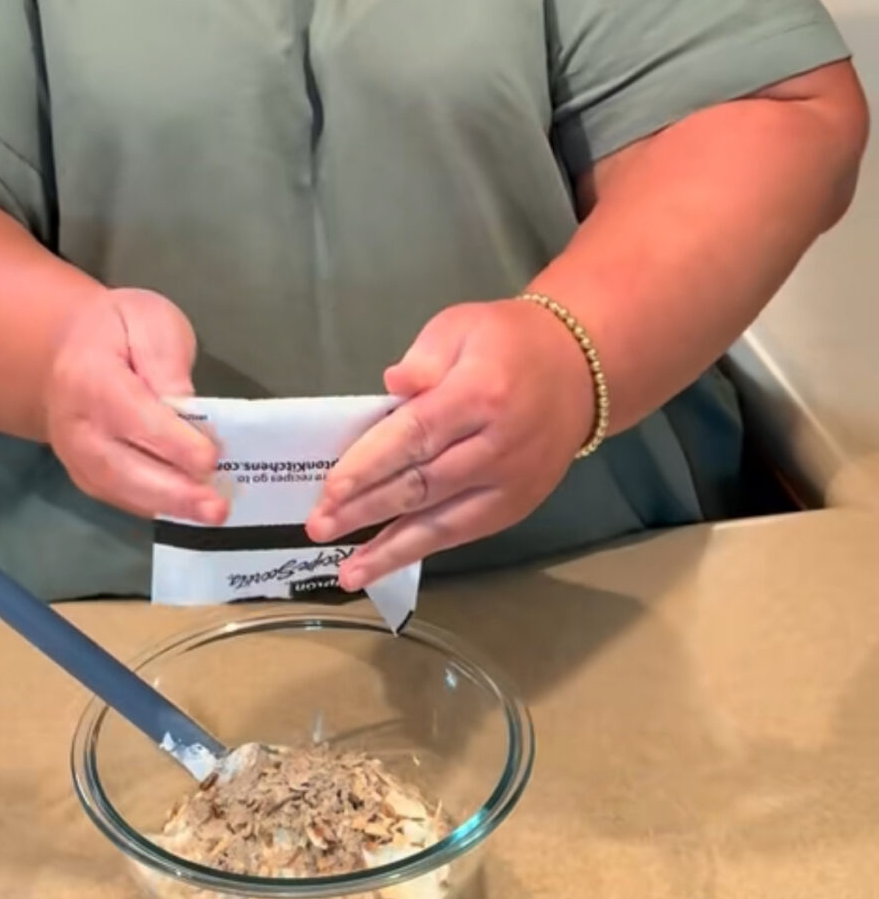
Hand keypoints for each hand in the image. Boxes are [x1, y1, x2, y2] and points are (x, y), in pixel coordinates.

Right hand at [43, 287, 224, 522]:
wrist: (62, 351)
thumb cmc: (115, 329)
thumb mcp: (147, 320)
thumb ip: (166, 360)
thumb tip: (187, 405)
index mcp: (89, 378)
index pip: (132, 416)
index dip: (172, 442)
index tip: (209, 459)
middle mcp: (76, 426)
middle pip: (122, 467)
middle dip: (173, 492)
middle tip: (216, 507)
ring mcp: (75, 457)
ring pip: (120, 491)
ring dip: (168, 507)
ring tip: (210, 514)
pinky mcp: (86, 475)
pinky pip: (120, 497)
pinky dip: (156, 507)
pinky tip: (190, 511)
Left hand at [305, 300, 594, 586]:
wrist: (579, 370)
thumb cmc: (508, 341)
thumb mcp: (462, 325)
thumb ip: (424, 357)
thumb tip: (391, 387)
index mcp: (480, 393)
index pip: (416, 434)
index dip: (371, 464)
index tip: (331, 488)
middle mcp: (498, 445)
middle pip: (422, 484)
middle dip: (366, 509)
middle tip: (318, 526)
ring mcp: (510, 483)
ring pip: (442, 523)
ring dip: (390, 548)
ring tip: (347, 572)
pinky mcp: (516, 506)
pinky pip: (462, 533)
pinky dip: (421, 550)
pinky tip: (385, 563)